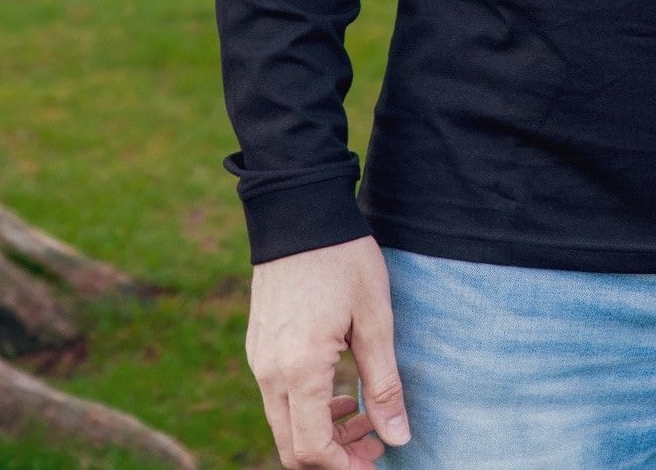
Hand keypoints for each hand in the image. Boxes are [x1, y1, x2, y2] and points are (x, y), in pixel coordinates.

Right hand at [245, 234, 411, 467]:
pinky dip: (308, 406)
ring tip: (364, 411)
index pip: (313, 448)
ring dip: (323, 430)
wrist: (298, 212)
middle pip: (293, 446)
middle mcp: (270, 373)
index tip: (377, 460)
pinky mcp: (258, 346)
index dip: (345, 467)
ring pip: (284, 423)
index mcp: (300, 370)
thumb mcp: (374, 318)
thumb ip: (384, 383)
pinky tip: (342, 386)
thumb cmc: (343, 259)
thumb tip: (397, 438)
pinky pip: (278, 396)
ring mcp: (259, 360)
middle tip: (375, 442)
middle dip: (334, 456)